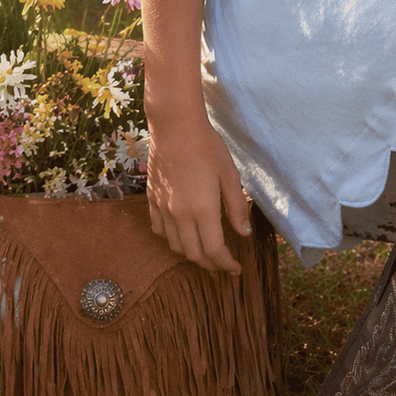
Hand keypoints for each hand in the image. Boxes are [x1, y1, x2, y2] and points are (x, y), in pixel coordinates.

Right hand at [145, 110, 252, 272]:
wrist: (175, 126)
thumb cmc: (207, 146)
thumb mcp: (229, 174)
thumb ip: (236, 207)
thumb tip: (243, 233)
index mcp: (202, 209)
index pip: (214, 251)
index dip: (226, 265)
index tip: (236, 269)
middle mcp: (179, 214)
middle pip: (194, 254)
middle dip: (211, 264)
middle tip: (224, 264)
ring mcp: (163, 208)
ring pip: (175, 246)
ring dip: (192, 254)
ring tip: (206, 251)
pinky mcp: (152, 200)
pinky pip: (160, 230)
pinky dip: (172, 239)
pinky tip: (182, 234)